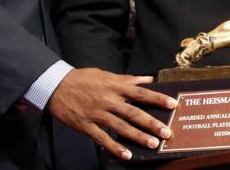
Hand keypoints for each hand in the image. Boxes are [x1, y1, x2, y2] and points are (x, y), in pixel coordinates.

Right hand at [47, 67, 176, 160]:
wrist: (56, 86)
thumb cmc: (83, 79)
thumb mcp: (106, 75)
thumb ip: (127, 80)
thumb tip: (148, 79)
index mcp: (115, 87)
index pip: (141, 93)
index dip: (158, 98)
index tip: (173, 104)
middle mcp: (109, 100)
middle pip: (134, 113)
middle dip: (152, 123)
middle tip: (167, 132)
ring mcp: (98, 114)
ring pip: (121, 127)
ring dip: (138, 137)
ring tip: (152, 144)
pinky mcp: (86, 125)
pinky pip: (103, 138)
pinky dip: (115, 147)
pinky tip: (127, 154)